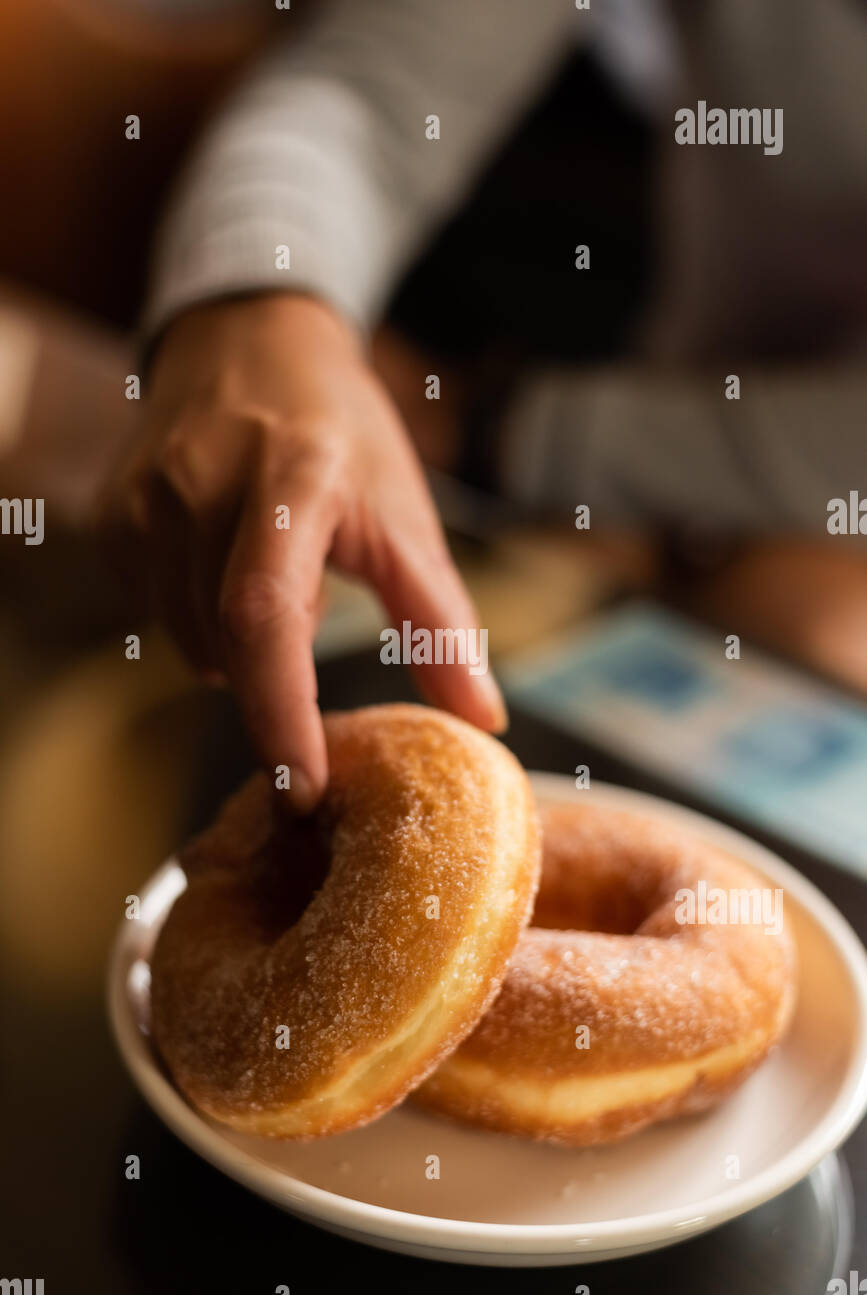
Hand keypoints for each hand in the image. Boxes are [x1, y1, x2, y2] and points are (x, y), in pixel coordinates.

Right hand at [96, 294, 505, 810]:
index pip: (268, 615)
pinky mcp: (113, 518)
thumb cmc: (340, 431)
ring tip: (276, 578)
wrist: (248, 340)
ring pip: (191, 640)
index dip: (280, 711)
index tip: (305, 787)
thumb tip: (483, 719)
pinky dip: (202, 618)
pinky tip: (228, 565)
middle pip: (229, 645)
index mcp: (292, 478)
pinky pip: (158, 614)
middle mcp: (202, 485)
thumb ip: (439, 618)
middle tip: (312, 663)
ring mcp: (145, 500)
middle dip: (274, 687)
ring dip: (242, 648)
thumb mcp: (403, 510)